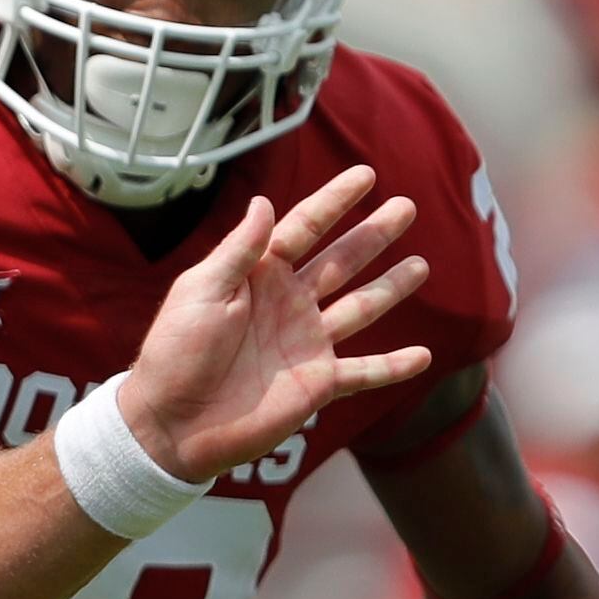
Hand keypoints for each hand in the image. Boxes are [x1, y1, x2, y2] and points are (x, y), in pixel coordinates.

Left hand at [118, 166, 431, 483]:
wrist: (174, 423)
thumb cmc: (176, 353)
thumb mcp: (202, 291)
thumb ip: (239, 250)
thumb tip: (264, 201)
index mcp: (258, 275)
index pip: (304, 228)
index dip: (334, 201)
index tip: (366, 174)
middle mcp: (287, 304)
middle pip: (341, 261)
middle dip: (373, 235)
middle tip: (406, 207)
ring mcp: (305, 343)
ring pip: (360, 308)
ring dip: (391, 289)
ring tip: (420, 266)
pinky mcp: (316, 383)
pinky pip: (364, 372)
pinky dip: (394, 366)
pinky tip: (425, 356)